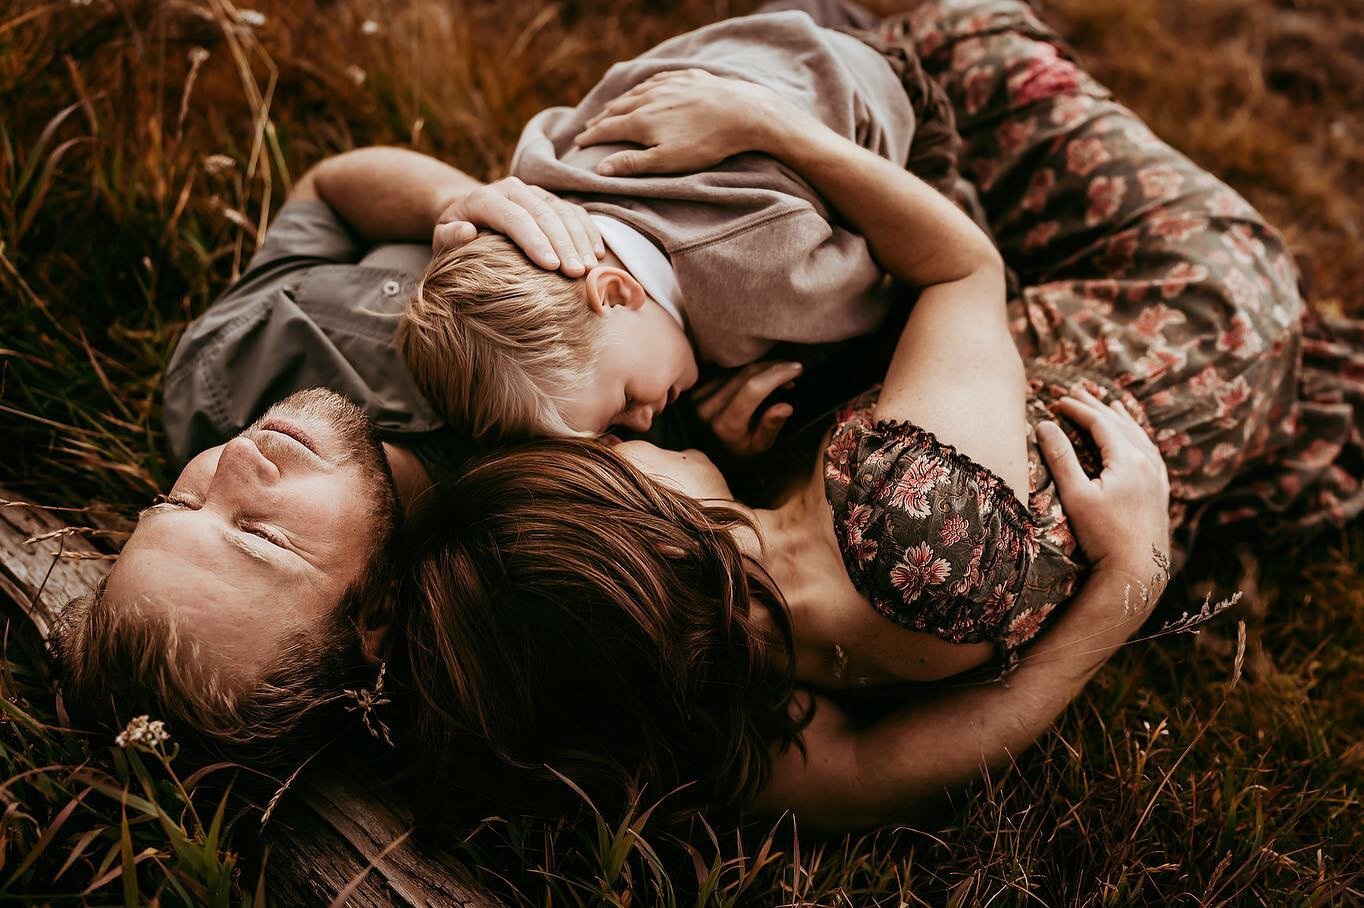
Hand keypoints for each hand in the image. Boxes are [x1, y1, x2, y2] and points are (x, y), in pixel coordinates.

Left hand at [431, 177, 603, 276]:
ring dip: (580, 240)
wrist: (468, 212)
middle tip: (577, 274)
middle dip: (563, 244)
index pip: (514, 217)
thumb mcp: (442, 237)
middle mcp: (513, 189)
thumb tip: (467, 232)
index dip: (534, 241)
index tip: (551, 267)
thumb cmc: (455, 234)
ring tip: (590, 268)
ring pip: (563, 211)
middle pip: (544, 214)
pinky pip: (575, 212)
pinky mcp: (551, 200)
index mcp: (485, 198)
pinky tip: (597, 254)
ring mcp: (535, 192)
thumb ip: (449, 236)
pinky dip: (588, 232)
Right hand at [573, 69, 791, 176]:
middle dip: (600, 118)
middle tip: (588, 126)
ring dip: (620, 101)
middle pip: (617, 107)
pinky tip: (645, 89)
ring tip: (611, 108)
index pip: (607, 129)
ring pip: (636, 92)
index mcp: (641, 120)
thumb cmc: (706, 143)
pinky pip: (658, 80)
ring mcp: (669, 84)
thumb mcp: (667, 161)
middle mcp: (650, 98)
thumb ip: (633, 164)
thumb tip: (600, 169)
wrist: (744, 112)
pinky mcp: (688, 77)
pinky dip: (644, 87)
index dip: (590, 137)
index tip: (577, 143)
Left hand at [692, 361, 802, 457]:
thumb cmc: (739, 451)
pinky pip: (728, 372)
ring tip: (782, 373)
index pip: (753, 389)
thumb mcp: (760, 446)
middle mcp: (708, 408)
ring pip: (738, 370)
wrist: (709, 453)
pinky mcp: (698, 388)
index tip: (797, 368)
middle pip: (746, 375)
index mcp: (726, 425)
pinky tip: (763, 375)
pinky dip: (749, 371)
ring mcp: (700, 396)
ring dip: (764, 367)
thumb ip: (771, 426)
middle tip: (795, 368)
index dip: (777, 374)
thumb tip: (786, 407)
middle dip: (774, 367)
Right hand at [1037, 388, 1170, 586]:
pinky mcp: (1160, 492)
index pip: (1100, 422)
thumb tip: (1045, 425)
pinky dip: (1139, 438)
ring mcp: (1157, 477)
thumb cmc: (1103, 535)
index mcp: (1128, 458)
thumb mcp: (1076, 495)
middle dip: (1097, 407)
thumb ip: (1061, 458)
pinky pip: (1151, 453)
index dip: (1078, 409)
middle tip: (1077, 392)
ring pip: (1140, 437)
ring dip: (1122, 419)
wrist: (1138, 571)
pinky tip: (1138, 441)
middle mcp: (1147, 462)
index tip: (1057, 400)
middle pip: (1120, 424)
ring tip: (1112, 405)